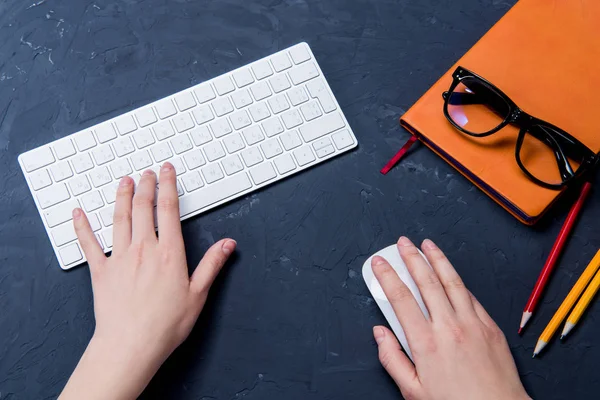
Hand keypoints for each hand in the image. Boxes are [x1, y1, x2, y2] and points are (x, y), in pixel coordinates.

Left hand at [59, 163, 235, 399]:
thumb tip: (228, 244)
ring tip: (124, 182)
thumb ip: (212, 265)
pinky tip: (78, 213)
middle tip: (147, 172)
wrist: (131, 345)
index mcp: (169, 253)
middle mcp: (144, 249)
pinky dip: (82, 226)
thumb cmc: (165, 324)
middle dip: (146, 185)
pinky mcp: (100, 271)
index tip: (167, 171)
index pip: (168, 209)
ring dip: (122, 196)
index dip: (168, 186)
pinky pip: (88, 243)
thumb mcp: (198, 295)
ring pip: (119, 218)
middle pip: (144, 207)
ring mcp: (120, 258)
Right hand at [371, 237, 529, 399]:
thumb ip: (392, 359)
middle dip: (412, 258)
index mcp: (425, 343)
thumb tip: (379, 333)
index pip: (401, 298)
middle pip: (426, 282)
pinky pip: (471, 296)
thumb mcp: (413, 390)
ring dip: (437, 259)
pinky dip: (458, 281)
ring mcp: (472, 324)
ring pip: (452, 282)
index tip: (380, 263)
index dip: (387, 277)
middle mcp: (448, 327)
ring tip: (427, 244)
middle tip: (403, 243)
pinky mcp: (490, 327)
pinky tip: (452, 274)